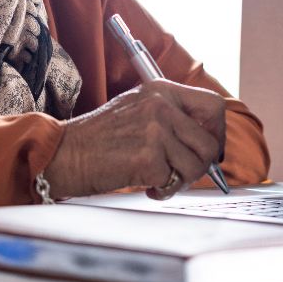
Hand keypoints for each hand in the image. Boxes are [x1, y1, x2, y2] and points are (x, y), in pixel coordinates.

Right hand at [44, 80, 225, 200]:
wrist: (65, 153)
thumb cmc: (98, 138)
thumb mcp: (137, 110)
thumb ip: (171, 117)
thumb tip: (208, 141)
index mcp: (160, 90)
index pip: (212, 106)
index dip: (217, 132)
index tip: (211, 149)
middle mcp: (161, 106)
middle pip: (210, 142)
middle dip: (202, 164)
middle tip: (183, 173)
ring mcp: (156, 131)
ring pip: (196, 166)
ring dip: (181, 180)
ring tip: (158, 179)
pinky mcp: (149, 159)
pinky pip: (174, 183)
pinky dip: (162, 191)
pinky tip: (144, 185)